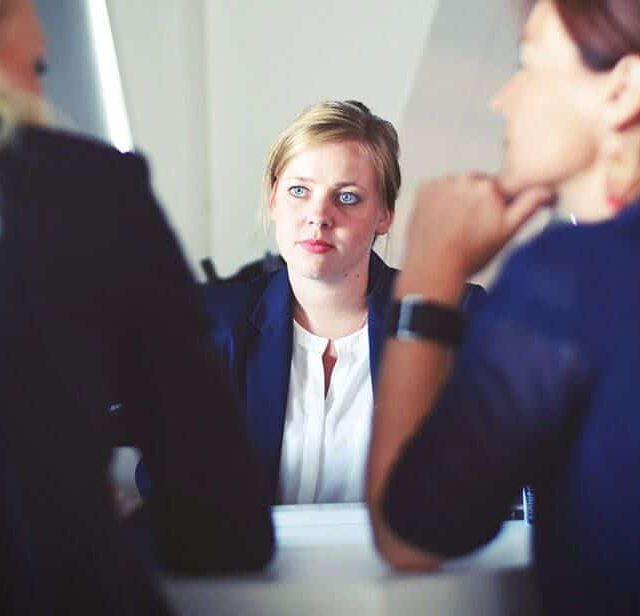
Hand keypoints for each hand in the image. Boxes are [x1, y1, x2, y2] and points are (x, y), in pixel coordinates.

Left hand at [404, 174, 553, 279]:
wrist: (433, 266)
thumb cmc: (469, 254)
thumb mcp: (507, 232)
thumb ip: (529, 205)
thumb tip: (548, 190)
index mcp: (490, 187)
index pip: (501, 188)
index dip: (497, 205)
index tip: (489, 219)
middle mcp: (466, 179)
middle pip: (478, 185)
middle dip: (478, 201)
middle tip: (471, 227)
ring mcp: (443, 183)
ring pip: (458, 186)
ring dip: (458, 199)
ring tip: (454, 226)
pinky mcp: (425, 188)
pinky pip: (438, 188)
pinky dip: (439, 200)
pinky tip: (441, 220)